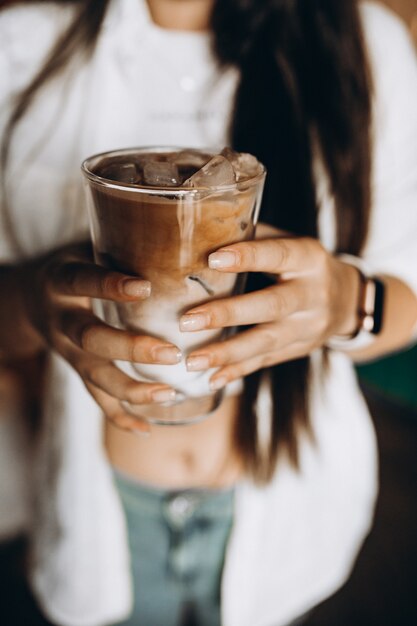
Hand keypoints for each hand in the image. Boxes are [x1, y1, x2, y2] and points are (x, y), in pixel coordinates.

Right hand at [24, 243, 181, 432]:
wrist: (31, 302)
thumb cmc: (73, 269)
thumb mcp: (83, 248)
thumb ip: (119, 244)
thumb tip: (176, 229)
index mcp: (60, 281)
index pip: (81, 281)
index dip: (108, 286)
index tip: (144, 287)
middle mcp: (61, 320)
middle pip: (90, 339)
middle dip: (129, 349)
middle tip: (170, 353)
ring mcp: (67, 352)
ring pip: (95, 376)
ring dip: (132, 389)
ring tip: (170, 394)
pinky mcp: (77, 371)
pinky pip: (95, 399)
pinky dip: (120, 416)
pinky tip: (147, 428)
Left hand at [180, 225, 359, 388]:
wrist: (348, 301)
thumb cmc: (304, 265)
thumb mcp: (291, 243)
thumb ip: (256, 238)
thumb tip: (205, 230)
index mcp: (309, 259)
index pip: (278, 255)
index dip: (248, 257)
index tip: (212, 259)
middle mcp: (313, 295)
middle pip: (271, 306)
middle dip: (227, 314)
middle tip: (188, 320)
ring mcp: (308, 327)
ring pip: (266, 342)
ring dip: (226, 353)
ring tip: (192, 360)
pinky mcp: (298, 349)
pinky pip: (265, 361)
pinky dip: (237, 371)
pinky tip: (211, 379)